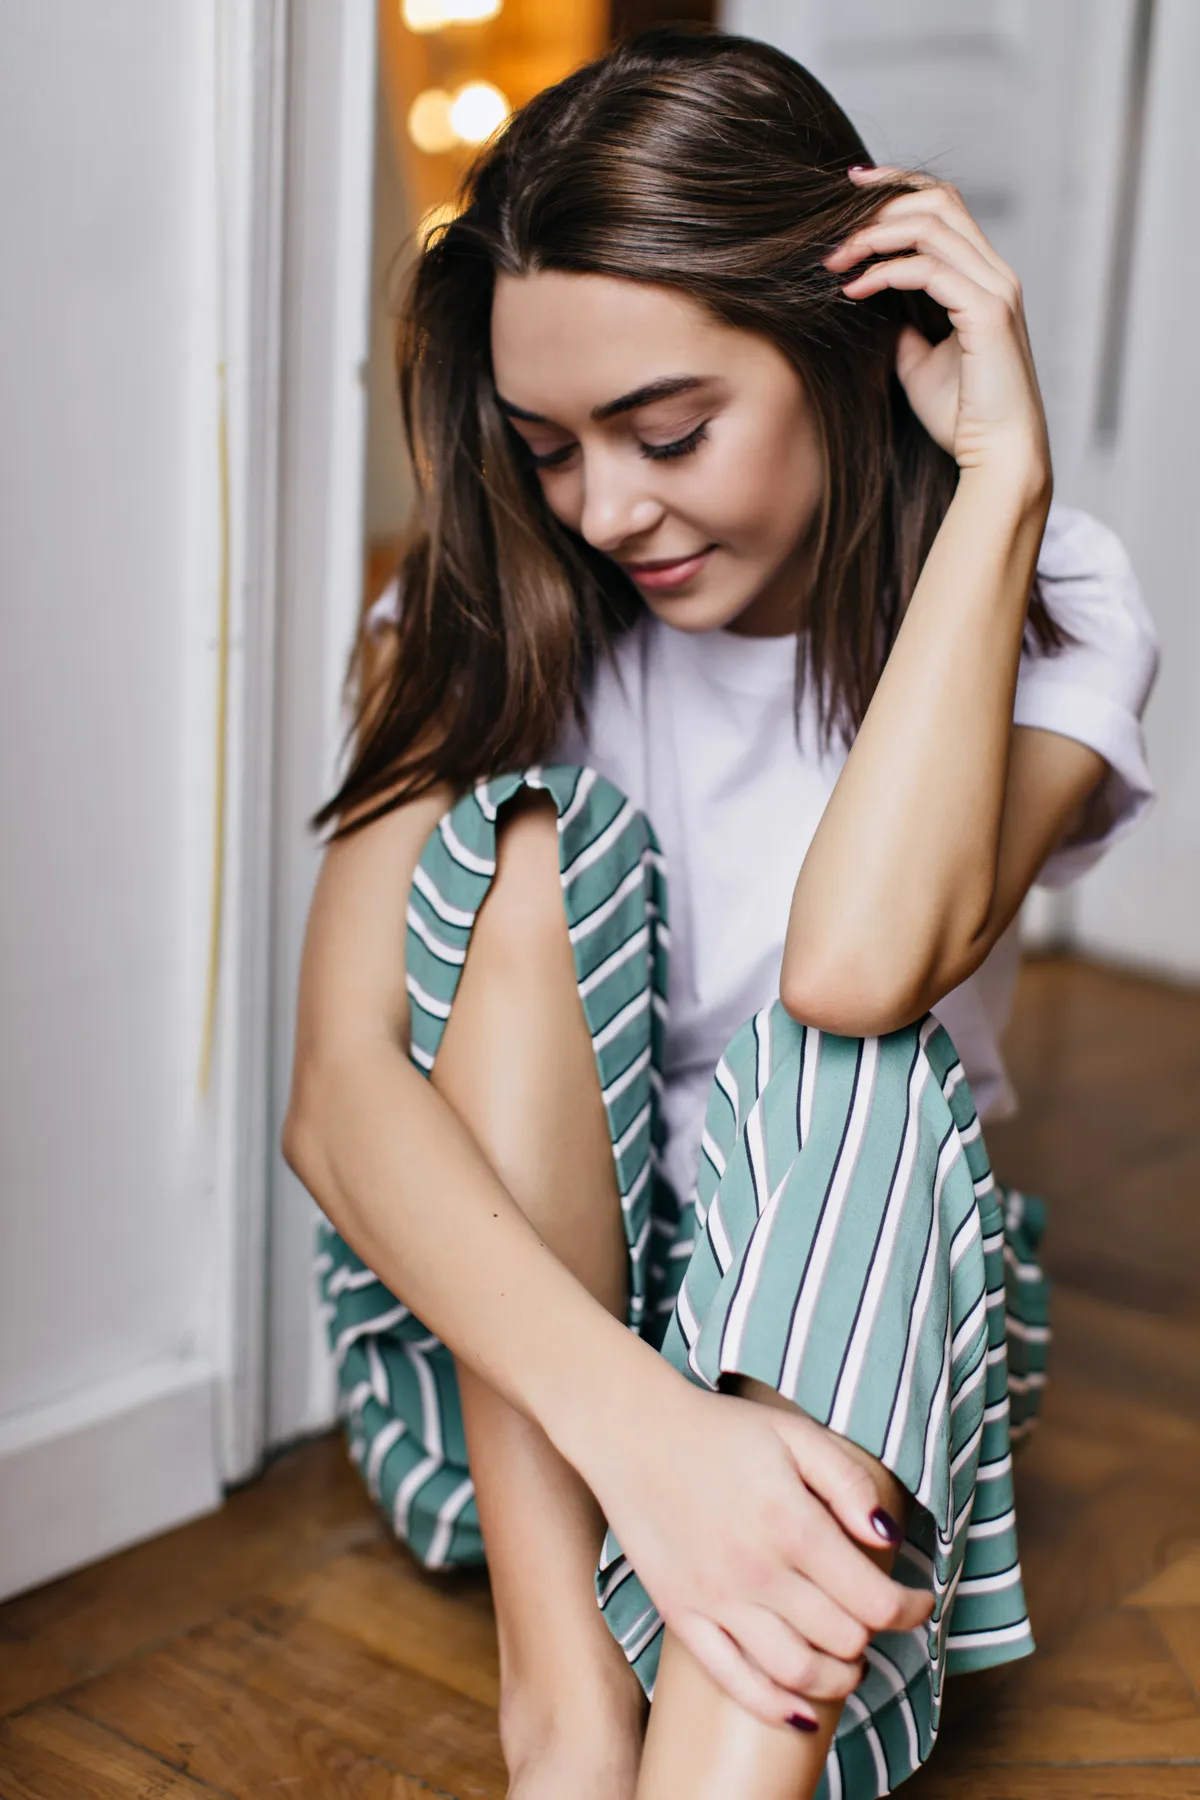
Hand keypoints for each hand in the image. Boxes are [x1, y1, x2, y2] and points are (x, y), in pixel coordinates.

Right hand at [584, 1370, 933, 1729]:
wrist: (633, 1433)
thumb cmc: (718, 1430)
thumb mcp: (794, 1435)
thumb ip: (848, 1483)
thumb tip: (889, 1538)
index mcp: (791, 1524)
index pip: (873, 1600)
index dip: (910, 1609)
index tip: (919, 1602)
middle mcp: (756, 1572)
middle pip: (843, 1639)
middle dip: (874, 1636)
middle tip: (878, 1621)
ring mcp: (716, 1600)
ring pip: (796, 1673)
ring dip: (837, 1679)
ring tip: (849, 1663)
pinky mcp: (682, 1616)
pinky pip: (734, 1681)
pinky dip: (775, 1707)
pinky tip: (802, 1711)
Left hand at [824, 167, 1050, 491]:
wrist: (998, 456)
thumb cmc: (962, 418)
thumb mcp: (918, 362)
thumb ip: (903, 326)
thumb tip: (874, 301)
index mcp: (983, 277)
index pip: (943, 204)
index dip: (897, 187)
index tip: (848, 191)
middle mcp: (994, 272)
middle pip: (938, 198)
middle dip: (879, 204)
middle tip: (830, 231)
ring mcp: (995, 288)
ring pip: (932, 225)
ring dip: (874, 236)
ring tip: (834, 261)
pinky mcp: (988, 313)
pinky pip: (930, 270)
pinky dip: (886, 272)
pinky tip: (855, 290)